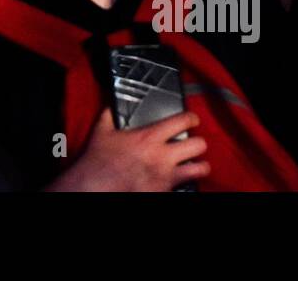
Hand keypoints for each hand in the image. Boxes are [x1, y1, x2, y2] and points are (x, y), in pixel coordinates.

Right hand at [51, 109, 209, 191]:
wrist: (96, 186)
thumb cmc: (99, 162)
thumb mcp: (102, 131)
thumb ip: (110, 115)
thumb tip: (111, 105)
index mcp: (149, 137)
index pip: (182, 121)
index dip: (192, 118)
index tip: (192, 119)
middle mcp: (163, 156)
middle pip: (199, 145)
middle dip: (198, 143)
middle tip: (194, 143)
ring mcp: (166, 176)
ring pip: (200, 169)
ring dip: (199, 166)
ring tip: (195, 164)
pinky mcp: (165, 191)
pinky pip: (186, 186)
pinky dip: (185, 183)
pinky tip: (179, 180)